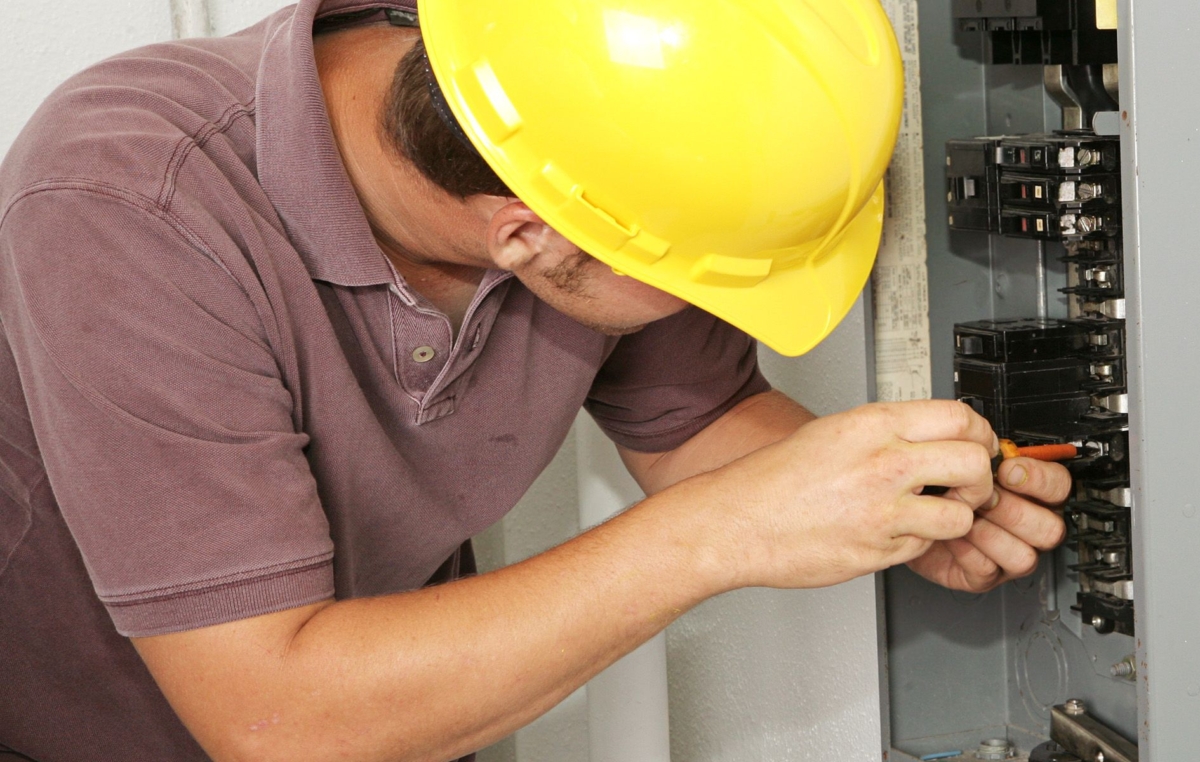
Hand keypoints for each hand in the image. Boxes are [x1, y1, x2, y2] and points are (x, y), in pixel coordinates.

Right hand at [686, 400, 997, 591]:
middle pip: (973, 462)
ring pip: (961, 515)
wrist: (736, 522)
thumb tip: (930, 434)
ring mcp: (883, 511)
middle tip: (968, 484)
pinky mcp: (878, 551)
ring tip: (933, 514)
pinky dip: (917, 542)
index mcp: (872, 426)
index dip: (979, 433)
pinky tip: (892, 531)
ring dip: (955, 517)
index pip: (959, 416)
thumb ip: (885, 431)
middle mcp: (883, 464)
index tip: (977, 443)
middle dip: (980, 477)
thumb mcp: (832, 432)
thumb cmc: (772, 480)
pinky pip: (924, 546)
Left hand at [907, 457, 1070, 591]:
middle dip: (1014, 510)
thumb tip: (993, 445)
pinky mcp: (984, 577)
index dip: (1039, 479)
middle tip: (985, 497)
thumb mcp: (962, 462)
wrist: (909, 514)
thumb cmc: (940, 486)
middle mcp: (1028, 526)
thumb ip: (985, 456)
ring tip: (965, 516)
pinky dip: (966, 552)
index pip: (1060, 486)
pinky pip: (988, 570)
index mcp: (1032, 493)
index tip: (1008, 469)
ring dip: (990, 533)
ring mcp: (1009, 555)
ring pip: (1025, 556)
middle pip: (1051, 528)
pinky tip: (950, 535)